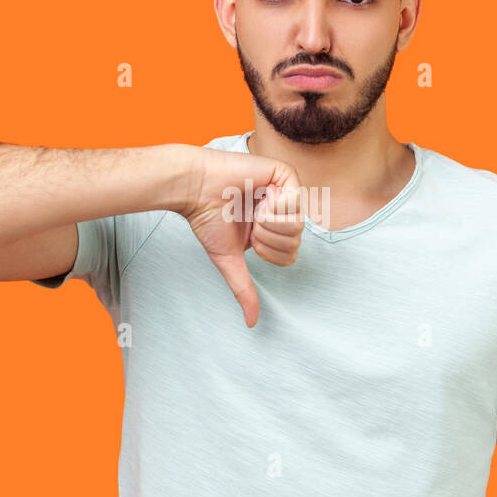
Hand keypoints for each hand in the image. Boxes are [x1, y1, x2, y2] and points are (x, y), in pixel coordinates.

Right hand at [179, 146, 304, 326]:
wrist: (197, 190)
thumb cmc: (209, 220)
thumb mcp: (230, 260)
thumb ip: (244, 289)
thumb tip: (252, 322)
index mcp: (273, 228)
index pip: (292, 253)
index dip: (271, 252)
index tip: (251, 238)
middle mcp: (282, 210)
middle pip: (298, 239)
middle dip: (269, 238)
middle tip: (251, 223)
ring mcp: (285, 191)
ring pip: (299, 221)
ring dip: (270, 222)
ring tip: (254, 209)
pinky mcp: (284, 174)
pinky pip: (295, 199)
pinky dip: (273, 204)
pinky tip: (259, 195)